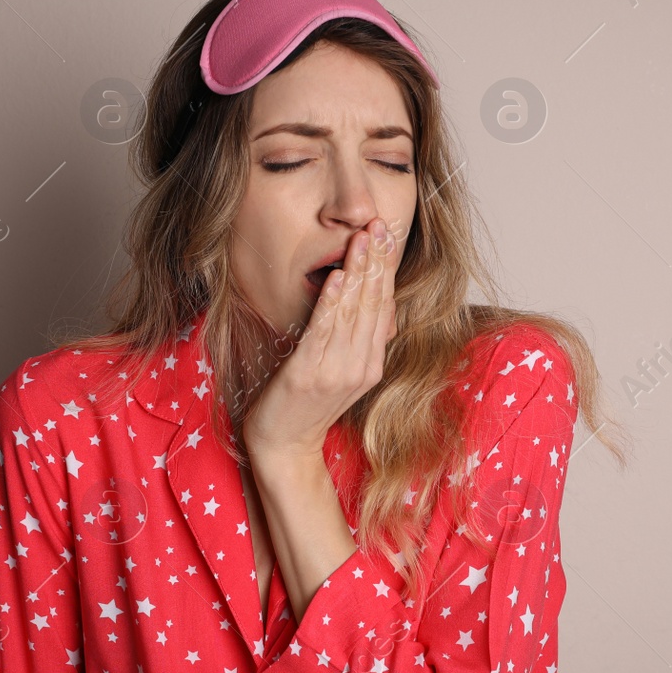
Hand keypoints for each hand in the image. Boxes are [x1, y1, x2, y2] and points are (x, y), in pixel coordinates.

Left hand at [242, 216, 405, 462]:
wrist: (285, 447)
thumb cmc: (305, 405)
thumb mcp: (340, 372)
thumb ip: (356, 341)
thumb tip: (368, 302)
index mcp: (371, 363)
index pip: (383, 306)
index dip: (385, 268)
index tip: (386, 234)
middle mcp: (360, 365)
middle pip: (373, 303)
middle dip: (377, 261)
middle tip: (380, 225)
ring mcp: (337, 371)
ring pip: (352, 312)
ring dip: (358, 271)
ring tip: (362, 239)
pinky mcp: (309, 375)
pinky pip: (323, 332)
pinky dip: (332, 302)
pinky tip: (338, 277)